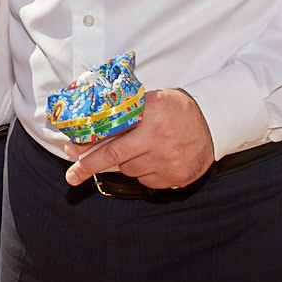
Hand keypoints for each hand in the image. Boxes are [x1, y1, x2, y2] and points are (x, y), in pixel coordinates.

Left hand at [62, 88, 214, 190]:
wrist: (212, 123)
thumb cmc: (176, 110)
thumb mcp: (151, 101)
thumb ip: (126, 113)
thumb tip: (89, 131)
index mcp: (151, 116)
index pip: (111, 137)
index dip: (87, 147)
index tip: (70, 153)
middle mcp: (160, 139)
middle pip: (115, 158)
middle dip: (90, 165)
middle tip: (73, 175)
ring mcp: (168, 161)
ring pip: (130, 170)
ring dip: (127, 162)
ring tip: (139, 149)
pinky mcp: (176, 177)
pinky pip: (146, 180)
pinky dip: (144, 171)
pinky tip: (154, 158)